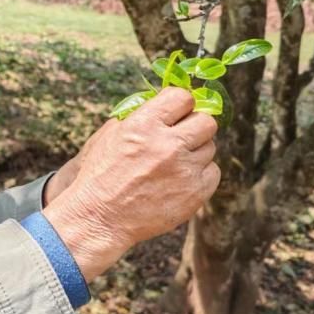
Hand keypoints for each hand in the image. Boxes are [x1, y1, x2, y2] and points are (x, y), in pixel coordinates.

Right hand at [43, 87, 219, 281]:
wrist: (100, 217)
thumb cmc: (102, 174)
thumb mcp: (111, 134)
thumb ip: (139, 115)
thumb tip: (165, 103)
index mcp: (144, 124)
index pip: (183, 97)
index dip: (181, 104)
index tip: (177, 112)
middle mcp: (167, 145)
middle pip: (206, 121)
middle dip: (194, 126)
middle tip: (181, 136)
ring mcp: (184, 170)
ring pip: (210, 147)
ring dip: (195, 151)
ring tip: (174, 162)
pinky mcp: (195, 193)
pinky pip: (213, 172)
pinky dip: (200, 174)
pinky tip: (180, 179)